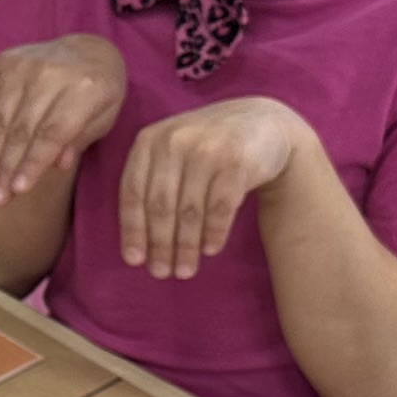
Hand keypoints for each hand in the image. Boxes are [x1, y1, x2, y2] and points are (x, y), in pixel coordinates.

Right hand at [0, 35, 126, 202]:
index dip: (34, 164)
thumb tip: (56, 166)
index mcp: (85, 88)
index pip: (53, 133)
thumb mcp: (104, 117)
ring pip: (2, 118)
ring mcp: (25, 64)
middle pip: (23, 129)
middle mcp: (51, 73)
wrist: (89, 50)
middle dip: (8, 168)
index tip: (19, 192)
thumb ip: (79, 140)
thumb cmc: (99, 93)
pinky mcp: (5, 60)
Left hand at [114, 95, 310, 280]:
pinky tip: (210, 250)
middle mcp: (175, 141)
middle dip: (160, 245)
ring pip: (190, 211)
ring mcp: (207, 149)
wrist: (263, 123)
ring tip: (185, 271)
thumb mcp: (172, 153)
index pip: (133, 192)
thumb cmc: (208, 148)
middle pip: (161, 206)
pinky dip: (213, 233)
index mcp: (149, 140)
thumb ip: (152, 185)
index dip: (132, 230)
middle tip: (162, 273)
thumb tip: (137, 246)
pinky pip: (220, 208)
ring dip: (186, 247)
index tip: (134, 261)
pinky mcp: (237, 161)